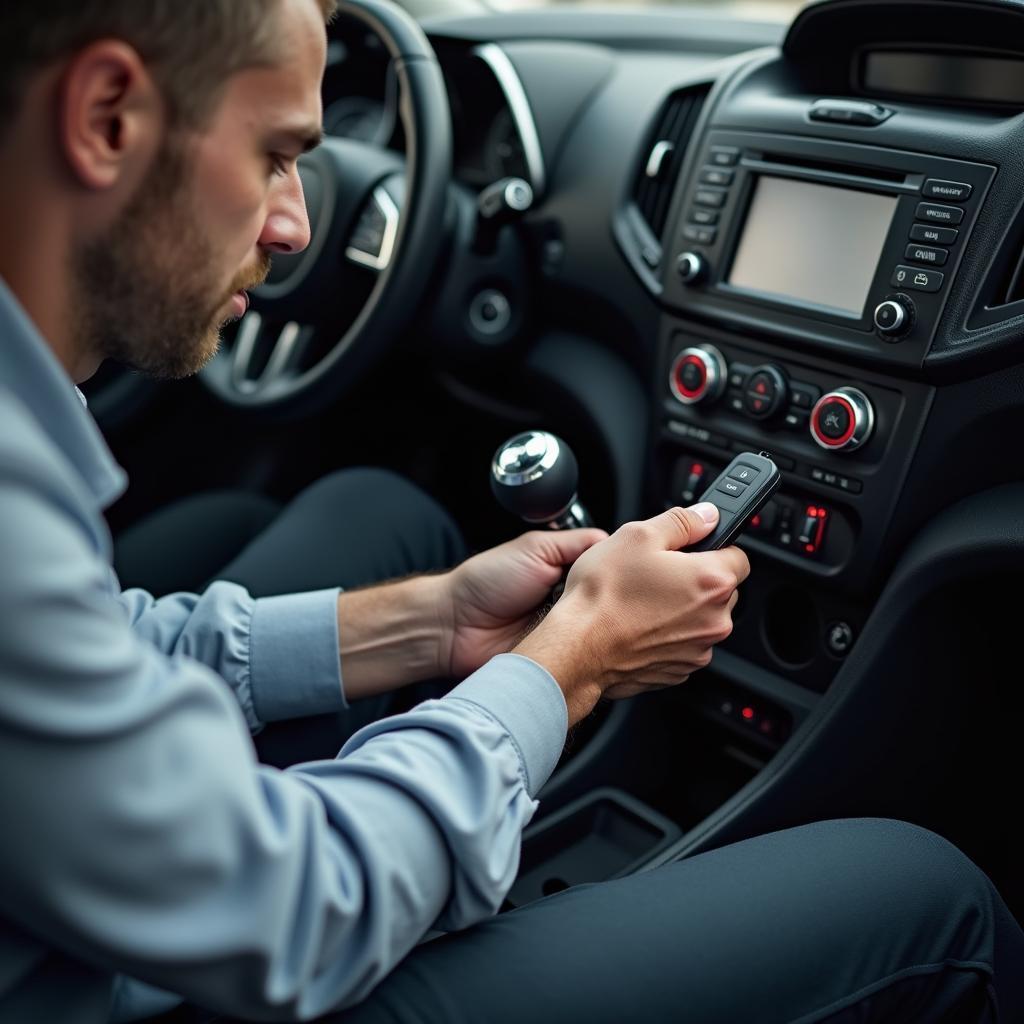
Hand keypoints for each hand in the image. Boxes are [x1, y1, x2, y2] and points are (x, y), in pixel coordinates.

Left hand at [440, 528, 607, 678]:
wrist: (455, 625)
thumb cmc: (486, 582)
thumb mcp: (536, 548)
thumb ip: (577, 541)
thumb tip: (613, 540)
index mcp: (568, 572)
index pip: (609, 572)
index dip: (618, 573)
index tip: (626, 573)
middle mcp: (570, 603)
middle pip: (610, 603)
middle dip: (610, 603)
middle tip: (602, 600)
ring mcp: (566, 632)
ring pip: (600, 632)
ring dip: (596, 629)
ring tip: (587, 622)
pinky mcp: (559, 659)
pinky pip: (581, 657)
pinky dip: (583, 652)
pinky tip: (581, 645)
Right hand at [513, 503, 748, 723]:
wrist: (577, 648)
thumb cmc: (603, 595)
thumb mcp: (637, 536)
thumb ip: (682, 521)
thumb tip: (707, 515)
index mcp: (712, 581)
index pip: (739, 555)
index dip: (713, 547)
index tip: (690, 550)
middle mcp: (714, 620)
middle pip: (721, 590)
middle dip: (696, 579)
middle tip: (657, 573)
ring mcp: (698, 649)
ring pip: (701, 618)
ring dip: (682, 608)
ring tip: (642, 600)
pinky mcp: (680, 670)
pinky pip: (684, 644)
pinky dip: (668, 634)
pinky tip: (639, 624)